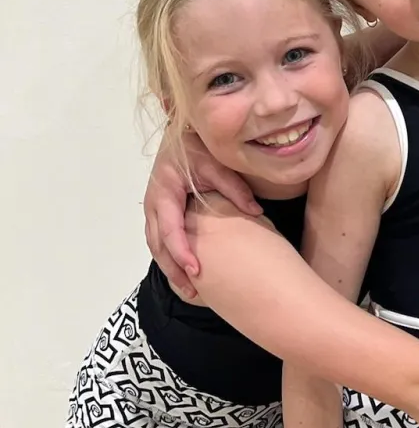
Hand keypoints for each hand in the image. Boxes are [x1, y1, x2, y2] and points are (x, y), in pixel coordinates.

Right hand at [143, 133, 259, 298]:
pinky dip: (169, 257)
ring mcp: (153, 209)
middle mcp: (154, 203)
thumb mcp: (215, 162)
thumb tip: (256, 212)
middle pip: (158, 244)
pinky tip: (184, 271)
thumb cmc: (196, 147)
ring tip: (189, 290)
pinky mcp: (158, 212)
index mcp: (165, 191)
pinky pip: (159, 239)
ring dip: (169, 268)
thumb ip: (234, 187)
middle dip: (173, 269)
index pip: (170, 229)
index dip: (181, 252)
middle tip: (192, 292)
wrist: (180, 136)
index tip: (196, 271)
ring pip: (155, 245)